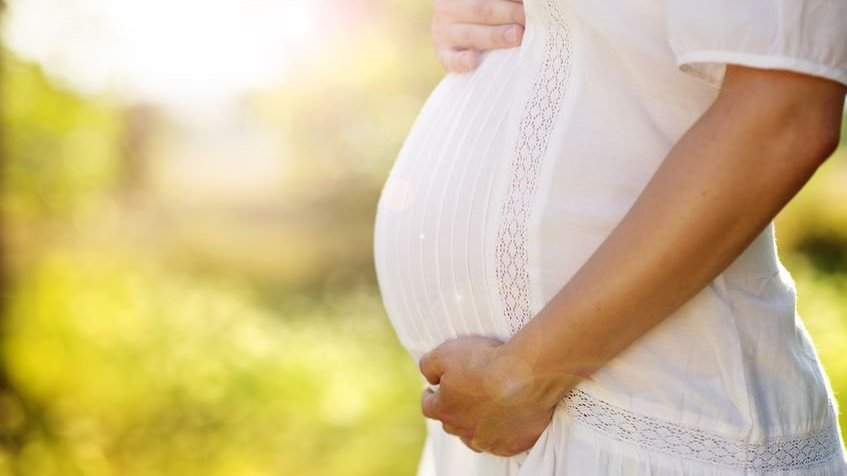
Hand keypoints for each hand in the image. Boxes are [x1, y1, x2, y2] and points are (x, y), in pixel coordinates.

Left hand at [418, 336, 558, 455]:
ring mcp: (489, 440)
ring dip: (475, 426)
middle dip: (453, 410)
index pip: (429, 406)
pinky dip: (500, 433)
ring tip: (483, 411)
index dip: (430, 396)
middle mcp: (464, 430)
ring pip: (475, 437)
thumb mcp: (446, 353)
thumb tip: (429, 378)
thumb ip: (429, 365)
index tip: (434, 390)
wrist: (526, 375)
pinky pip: (501, 443)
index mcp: (445, 409)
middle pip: (451, 424)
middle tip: (462, 396)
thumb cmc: (485, 362)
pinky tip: (505, 421)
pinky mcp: (513, 444)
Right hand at [432, 0, 525, 72]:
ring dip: (495, 36)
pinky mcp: (442, 55)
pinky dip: (462, 61)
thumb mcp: (485, 4)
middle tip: (528, 17)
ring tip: (517, 35)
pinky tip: (474, 61)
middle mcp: (447, 9)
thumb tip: (529, 4)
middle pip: (481, 10)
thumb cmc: (481, 15)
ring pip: (471, 35)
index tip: (528, 3)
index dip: (507, 0)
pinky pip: (451, 60)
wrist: (457, 30)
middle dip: (508, 13)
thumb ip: (500, 4)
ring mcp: (443, 33)